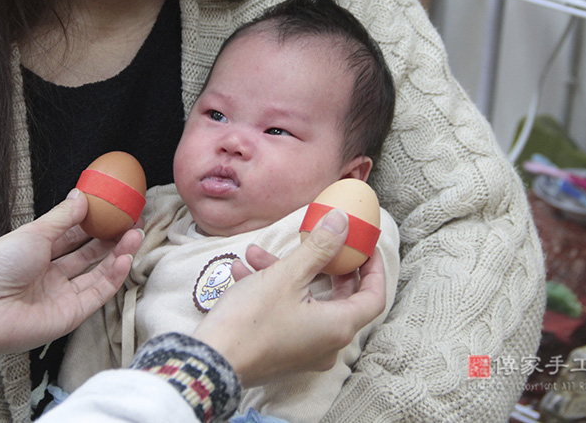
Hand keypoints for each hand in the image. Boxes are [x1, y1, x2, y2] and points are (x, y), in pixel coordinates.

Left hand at [0, 189, 139, 366]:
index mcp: (37, 253)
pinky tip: (125, 258)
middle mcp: (51, 275)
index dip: (95, 223)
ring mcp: (62, 295)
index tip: (115, 209)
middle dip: (112, 238)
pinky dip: (113, 276)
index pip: (73, 235)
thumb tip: (81, 196)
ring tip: (136, 235)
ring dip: (118, 254)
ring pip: (98, 272)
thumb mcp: (32, 233)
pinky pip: (98, 293)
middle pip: (89, 254)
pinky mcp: (71, 315)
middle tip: (133, 222)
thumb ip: (62, 217)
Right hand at [192, 209, 385, 386]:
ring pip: (306, 302)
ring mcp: (305, 350)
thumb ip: (319, 247)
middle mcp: (328, 343)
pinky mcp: (282, 351)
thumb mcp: (287, 275)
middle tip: (321, 242)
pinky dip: (272, 292)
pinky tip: (242, 271)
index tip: (364, 246)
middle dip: (324, 265)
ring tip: (256, 253)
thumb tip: (342, 223)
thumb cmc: (252, 321)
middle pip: (340, 298)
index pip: (374, 296)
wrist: (211, 362)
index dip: (373, 268)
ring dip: (286, 273)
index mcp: (338, 326)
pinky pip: (287, 315)